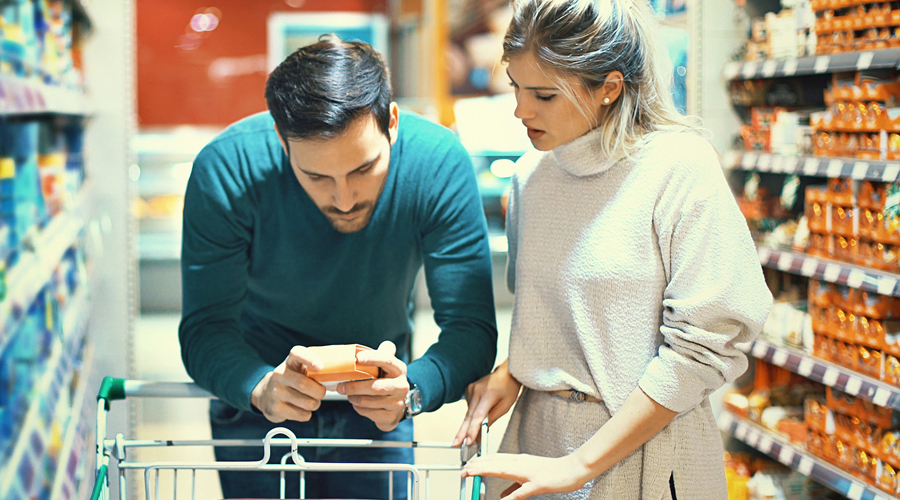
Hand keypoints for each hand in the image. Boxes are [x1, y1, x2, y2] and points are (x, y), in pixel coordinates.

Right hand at [251, 346, 326, 422]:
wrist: (266, 394)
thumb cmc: (292, 379)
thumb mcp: (299, 368)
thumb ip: (314, 369)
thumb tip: (336, 376)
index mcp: (289, 362)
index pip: (297, 354)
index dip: (309, 358)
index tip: (320, 366)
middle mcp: (280, 375)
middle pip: (304, 384)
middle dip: (319, 392)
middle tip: (321, 393)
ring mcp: (276, 392)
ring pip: (307, 402)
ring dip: (315, 404)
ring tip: (311, 401)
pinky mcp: (275, 409)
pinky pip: (302, 414)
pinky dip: (307, 414)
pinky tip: (301, 408)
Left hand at [337, 341, 408, 431]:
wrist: (397, 404)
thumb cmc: (387, 380)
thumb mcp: (386, 366)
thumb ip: (379, 353)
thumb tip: (362, 348)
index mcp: (399, 369)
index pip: (387, 360)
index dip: (372, 358)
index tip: (357, 358)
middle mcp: (401, 386)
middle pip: (376, 387)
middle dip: (356, 387)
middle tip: (341, 386)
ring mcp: (397, 403)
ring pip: (370, 401)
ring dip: (355, 398)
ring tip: (347, 394)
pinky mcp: (391, 416)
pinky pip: (370, 413)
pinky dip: (359, 408)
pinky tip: (356, 404)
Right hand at [453, 360, 520, 446]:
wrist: (506, 372)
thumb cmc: (508, 388)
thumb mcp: (505, 406)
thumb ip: (492, 419)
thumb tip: (480, 433)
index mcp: (488, 395)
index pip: (478, 416)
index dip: (472, 430)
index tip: (468, 441)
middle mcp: (477, 391)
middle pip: (468, 416)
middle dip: (462, 432)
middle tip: (456, 444)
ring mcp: (471, 389)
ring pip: (468, 412)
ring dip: (468, 424)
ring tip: (468, 435)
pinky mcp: (468, 389)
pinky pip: (469, 406)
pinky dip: (472, 414)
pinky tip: (478, 414)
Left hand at [461, 453, 591, 499]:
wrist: (574, 468)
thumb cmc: (554, 472)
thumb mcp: (531, 477)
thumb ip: (516, 486)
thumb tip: (503, 497)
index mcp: (520, 461)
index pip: (496, 459)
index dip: (480, 462)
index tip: (468, 465)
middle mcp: (522, 463)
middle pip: (495, 463)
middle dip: (477, 466)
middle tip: (463, 470)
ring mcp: (529, 473)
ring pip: (503, 470)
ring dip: (486, 471)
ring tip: (471, 474)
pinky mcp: (538, 483)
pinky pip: (522, 491)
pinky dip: (511, 495)